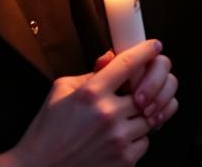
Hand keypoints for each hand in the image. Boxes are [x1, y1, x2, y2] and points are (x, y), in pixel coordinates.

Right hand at [0, 40, 174, 166]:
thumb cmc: (46, 131)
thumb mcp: (61, 91)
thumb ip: (90, 74)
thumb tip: (111, 58)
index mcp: (92, 93)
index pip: (129, 62)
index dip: (147, 50)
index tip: (155, 46)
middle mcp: (108, 114)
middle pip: (147, 90)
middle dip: (146, 88)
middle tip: (140, 89)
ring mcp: (117, 139)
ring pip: (150, 117)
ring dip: (141, 115)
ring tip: (126, 117)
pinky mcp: (122, 161)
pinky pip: (145, 142)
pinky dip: (137, 138)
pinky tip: (120, 138)